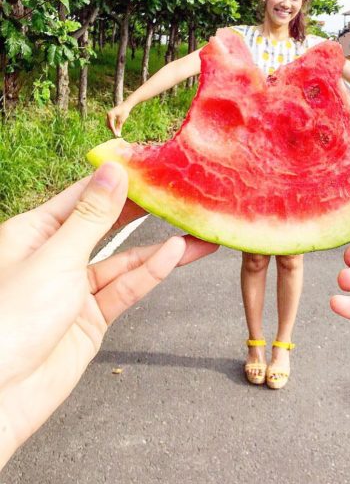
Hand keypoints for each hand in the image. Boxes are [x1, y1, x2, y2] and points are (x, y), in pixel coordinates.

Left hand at [0, 163, 217, 467]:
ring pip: (125, 259)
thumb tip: (115, 171)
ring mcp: (75, 288)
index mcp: (35, 232)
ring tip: (198, 230)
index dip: (119, 178)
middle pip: (108, 224)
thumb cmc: (11, 320)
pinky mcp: (92, 318)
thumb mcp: (56, 258)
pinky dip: (151, 272)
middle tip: (182, 192)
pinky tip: (177, 254)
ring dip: (159, 246)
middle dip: (145, 210)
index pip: (84, 195)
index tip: (153, 162)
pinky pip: (126, 289)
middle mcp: (56, 255)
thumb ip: (92, 216)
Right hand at [106, 102, 131, 135]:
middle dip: (112, 130)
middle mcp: (108, 115)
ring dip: (112, 128)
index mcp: (110, 115)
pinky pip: (110, 122)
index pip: (111, 125)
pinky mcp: (110, 115)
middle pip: (109, 125)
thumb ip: (119, 127)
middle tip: (117, 135)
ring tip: (117, 133)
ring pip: (109, 124)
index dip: (114, 131)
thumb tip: (118, 134)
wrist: (125, 105)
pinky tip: (116, 128)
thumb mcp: (122, 120)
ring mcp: (108, 115)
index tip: (117, 136)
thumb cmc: (124, 112)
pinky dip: (113, 126)